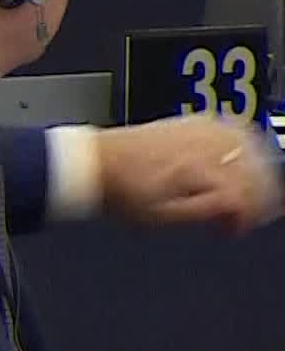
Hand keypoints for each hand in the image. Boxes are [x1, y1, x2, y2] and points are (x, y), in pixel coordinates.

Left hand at [94, 114, 282, 232]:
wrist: (94, 163)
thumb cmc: (121, 191)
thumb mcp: (163, 217)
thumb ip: (207, 213)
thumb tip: (237, 212)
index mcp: (198, 170)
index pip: (242, 194)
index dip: (244, 217)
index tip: (233, 229)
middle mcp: (202, 145)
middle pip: (253, 168)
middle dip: (257, 194)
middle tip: (247, 213)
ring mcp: (198, 129)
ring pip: (250, 145)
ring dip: (255, 170)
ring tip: (248, 190)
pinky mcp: (192, 121)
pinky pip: (234, 128)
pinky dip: (244, 146)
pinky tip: (239, 161)